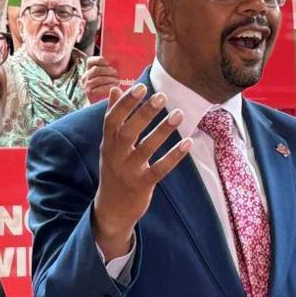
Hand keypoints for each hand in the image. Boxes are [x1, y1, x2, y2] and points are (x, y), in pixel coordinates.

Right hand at [82, 55, 119, 102]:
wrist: (104, 103)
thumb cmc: (109, 87)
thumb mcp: (108, 77)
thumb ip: (110, 70)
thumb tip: (117, 64)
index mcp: (89, 70)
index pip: (90, 61)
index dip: (98, 60)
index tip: (108, 63)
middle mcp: (85, 77)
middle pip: (95, 69)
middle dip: (107, 71)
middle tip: (116, 73)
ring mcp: (86, 85)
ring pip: (98, 79)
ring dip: (110, 79)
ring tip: (117, 82)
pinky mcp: (89, 93)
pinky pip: (99, 88)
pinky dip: (108, 87)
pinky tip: (114, 87)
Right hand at [92, 84, 191, 257]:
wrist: (112, 209)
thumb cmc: (113, 170)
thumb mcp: (108, 145)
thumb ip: (112, 117)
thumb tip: (114, 89)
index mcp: (107, 144)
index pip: (112, 120)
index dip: (126, 103)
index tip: (140, 87)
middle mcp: (116, 156)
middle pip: (128, 131)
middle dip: (144, 113)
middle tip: (161, 95)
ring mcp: (129, 171)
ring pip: (146, 148)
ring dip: (163, 130)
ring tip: (179, 113)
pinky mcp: (143, 185)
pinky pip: (160, 169)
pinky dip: (174, 156)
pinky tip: (188, 142)